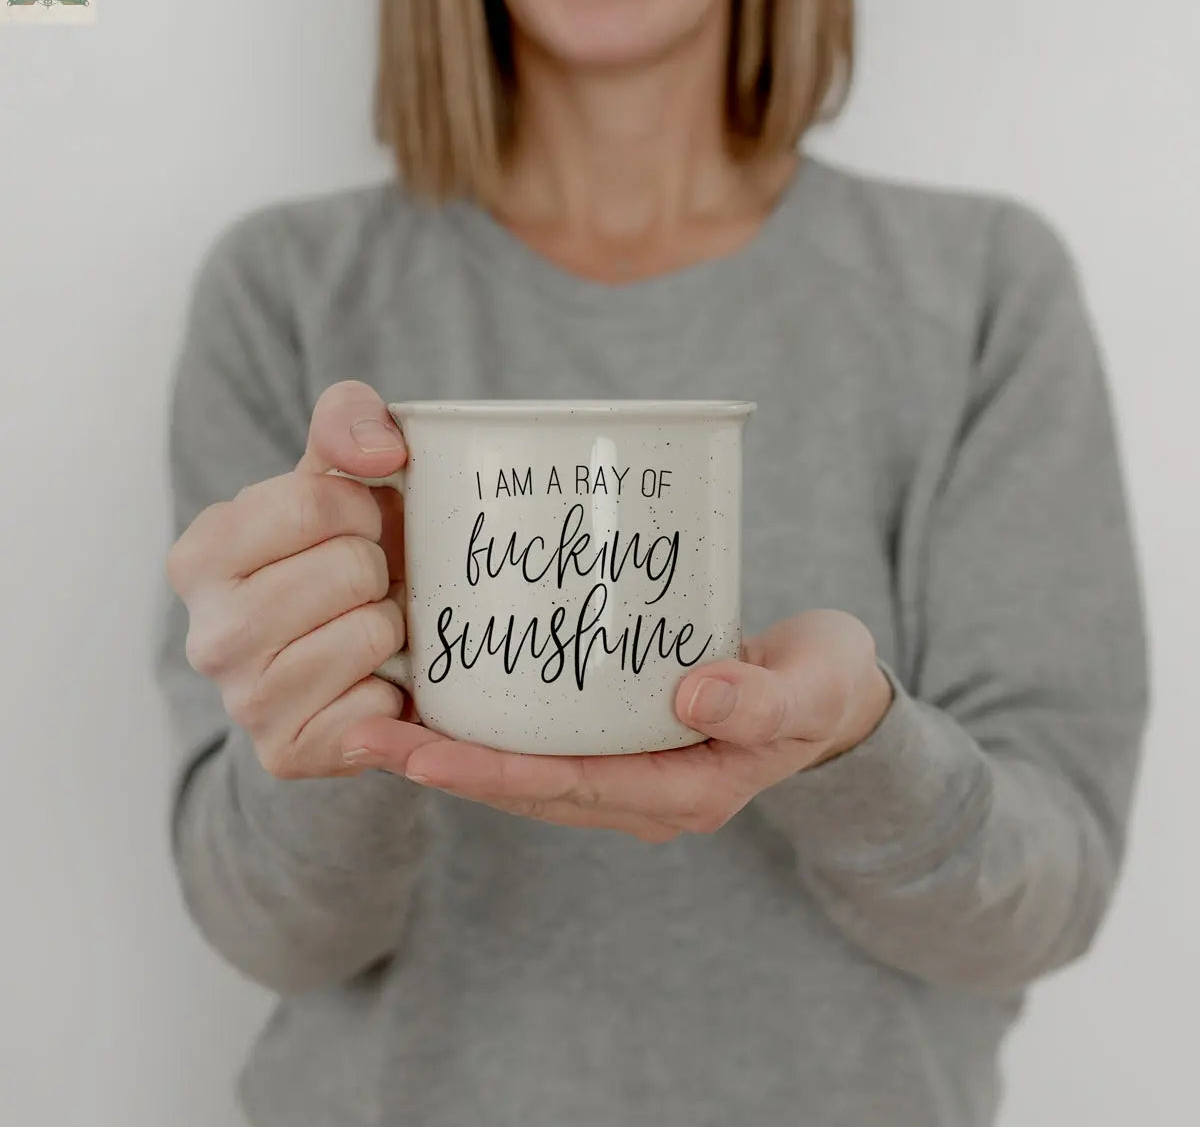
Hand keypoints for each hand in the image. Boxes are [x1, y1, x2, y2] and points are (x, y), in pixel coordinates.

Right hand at [166, 380, 412, 778]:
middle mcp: (208, 634)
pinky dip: (396, 690)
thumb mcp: (338, 469)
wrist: (352, 649)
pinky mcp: (288, 753)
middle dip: (379, 569)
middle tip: (365, 585)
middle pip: (351, 569)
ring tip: (368, 627)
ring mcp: (244, 702)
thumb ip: (350, 420)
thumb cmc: (344, 549)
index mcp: (201, 553)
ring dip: (392, 626)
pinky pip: (379, 708)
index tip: (356, 526)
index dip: (362, 508)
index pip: (316, 502)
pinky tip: (373, 681)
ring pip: (372, 634)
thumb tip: (383, 454)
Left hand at [343, 610, 894, 841]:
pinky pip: (544, 744)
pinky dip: (491, 730)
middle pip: (529, 788)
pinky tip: (448, 696)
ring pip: (527, 772)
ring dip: (455, 753)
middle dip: (447, 768)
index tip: (422, 753)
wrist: (832, 693)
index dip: (494, 774)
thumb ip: (762, 701)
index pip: (571, 788)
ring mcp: (630, 772)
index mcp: (684, 792)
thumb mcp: (812, 690)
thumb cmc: (825, 687)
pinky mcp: (620, 739)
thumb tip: (692, 698)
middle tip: (366, 737)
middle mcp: (646, 794)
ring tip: (379, 724)